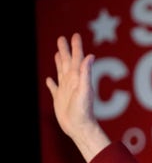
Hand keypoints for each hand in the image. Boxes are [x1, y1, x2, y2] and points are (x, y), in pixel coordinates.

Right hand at [45, 33, 109, 161]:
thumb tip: (90, 56)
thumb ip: (86, 73)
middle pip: (67, 62)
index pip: (77, 58)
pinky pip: (54, 88)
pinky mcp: (60, 99)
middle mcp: (72, 82)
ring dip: (59, 62)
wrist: (79, 127)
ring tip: (58, 53)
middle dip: (65, 50)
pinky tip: (49, 79)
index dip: (76, 47)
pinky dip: (52, 83)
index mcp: (78, 78)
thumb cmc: (83, 110)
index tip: (74, 35)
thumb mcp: (84, 90)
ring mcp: (65, 90)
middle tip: (61, 38)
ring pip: (61, 72)